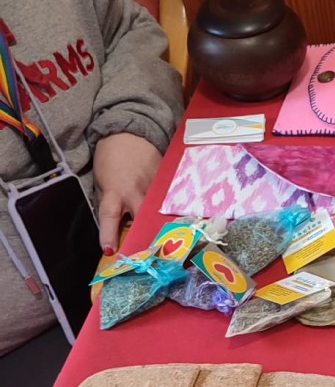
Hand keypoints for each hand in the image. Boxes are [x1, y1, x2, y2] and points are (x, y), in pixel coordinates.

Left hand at [92, 132, 162, 253]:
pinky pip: (169, 199)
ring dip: (162, 224)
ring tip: (170, 241)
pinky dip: (171, 209)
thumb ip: (111, 203)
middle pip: (143, 217)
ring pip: (160, 210)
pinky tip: (180, 219)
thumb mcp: (103, 182)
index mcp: (115, 191)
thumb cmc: (111, 159)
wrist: (128, 134)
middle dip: (145, 234)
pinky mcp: (167, 180)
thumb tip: (117, 226)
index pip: (110, 217)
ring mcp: (154, 186)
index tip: (111, 251)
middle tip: (149, 252)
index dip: (109, 235)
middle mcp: (136, 190)